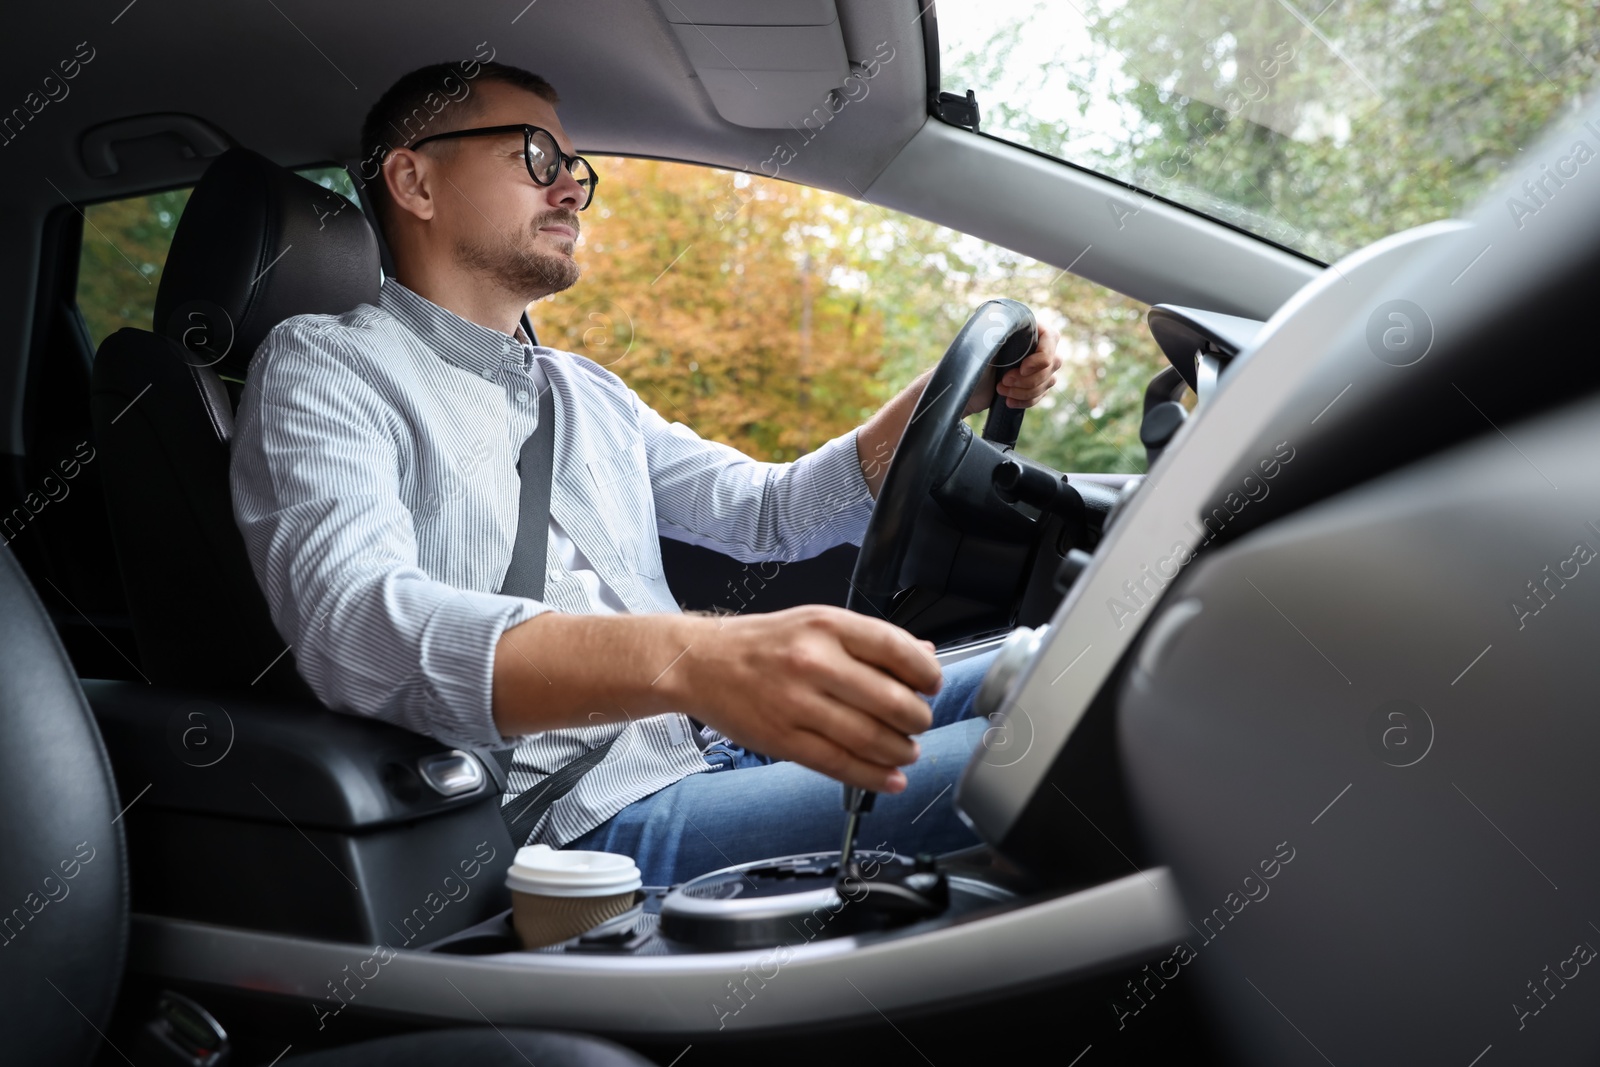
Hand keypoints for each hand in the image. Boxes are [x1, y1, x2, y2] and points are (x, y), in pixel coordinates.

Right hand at [668, 606, 941, 792]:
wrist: (700, 663)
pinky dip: (873, 777)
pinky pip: (840, 765)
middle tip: (920, 723)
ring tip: (906, 751)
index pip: (897, 649)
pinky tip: (890, 778)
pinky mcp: (783, 740)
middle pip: (891, 700)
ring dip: (901, 751)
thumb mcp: (816, 623)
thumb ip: (869, 642)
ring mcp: (797, 704)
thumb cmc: (761, 644)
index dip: (926, 673)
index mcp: (826, 626)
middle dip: (918, 719)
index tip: (933, 686)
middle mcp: (813, 662)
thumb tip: (923, 657)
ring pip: (870, 738)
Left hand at [964, 323, 1061, 415]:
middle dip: (1029, 379)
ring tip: (1001, 390)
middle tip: (1004, 382)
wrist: (961, 386)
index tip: (1022, 369)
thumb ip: (998, 333)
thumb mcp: (982, 345)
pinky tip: (1008, 401)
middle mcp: (1036, 344)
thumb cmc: (969, 361)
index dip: (1040, 358)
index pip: (1051, 339)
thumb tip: (1009, 325)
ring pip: (1049, 381)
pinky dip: (1026, 400)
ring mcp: (1037, 365)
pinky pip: (1042, 394)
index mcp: (1027, 327)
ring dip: (1025, 391)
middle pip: (1053, 363)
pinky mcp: (1033, 383)